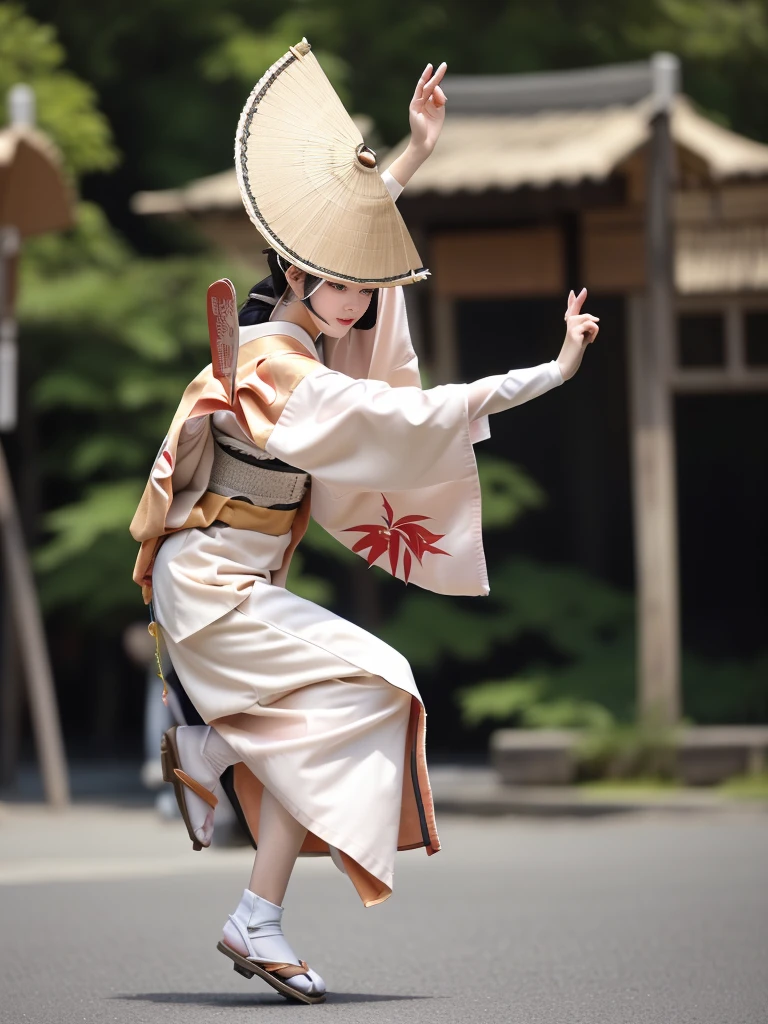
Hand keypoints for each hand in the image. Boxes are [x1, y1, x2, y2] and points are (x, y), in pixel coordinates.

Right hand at [385, 62, 446, 188]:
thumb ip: (439, 99)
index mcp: (427, 102)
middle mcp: (421, 100)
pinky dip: (429, 89)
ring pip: (424, 87)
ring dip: (431, 77)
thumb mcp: (439, 111)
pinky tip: (435, 85)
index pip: (433, 87)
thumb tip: (438, 87)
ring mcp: (416, 103)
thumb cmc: (432, 129)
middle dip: (436, 74)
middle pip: (429, 84)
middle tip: (444, 65)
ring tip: (437, 69)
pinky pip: (421, 94)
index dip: (438, 78)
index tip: (443, 67)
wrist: (424, 142)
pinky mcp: (414, 107)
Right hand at [556, 288, 598, 380]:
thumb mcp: (583, 340)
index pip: (571, 311)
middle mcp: (569, 326)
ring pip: (587, 318)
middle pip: (574, 309)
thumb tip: (595, 319)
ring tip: (591, 339)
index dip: (572, 302)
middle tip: (584, 290)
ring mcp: (570, 329)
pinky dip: (594, 332)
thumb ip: (587, 330)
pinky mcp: (573, 333)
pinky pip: (590, 325)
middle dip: (579, 299)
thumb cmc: (574, 355)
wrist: (565, 366)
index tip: (573, 292)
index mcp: (570, 327)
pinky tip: (590, 341)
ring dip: (594, 328)